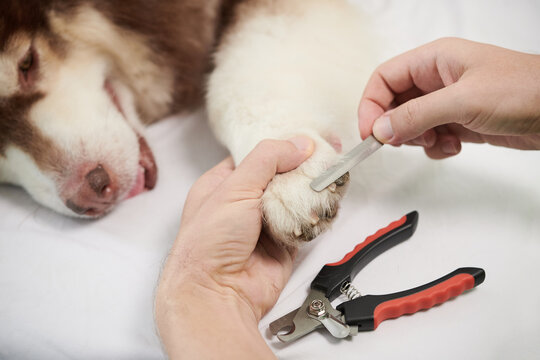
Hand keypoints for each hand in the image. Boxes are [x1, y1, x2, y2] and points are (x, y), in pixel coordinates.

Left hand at [155, 137, 313, 359]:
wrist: (217, 293)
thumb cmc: (209, 242)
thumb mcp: (234, 188)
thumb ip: (267, 160)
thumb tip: (299, 143)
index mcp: (224, 183)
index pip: (258, 156)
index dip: (283, 146)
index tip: (309, 137)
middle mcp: (244, 202)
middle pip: (282, 177)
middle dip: (303, 169)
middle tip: (327, 157)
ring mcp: (264, 224)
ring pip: (296, 199)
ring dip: (312, 192)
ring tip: (329, 180)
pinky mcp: (283, 244)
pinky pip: (306, 224)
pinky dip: (316, 216)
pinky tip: (325, 206)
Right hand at [358, 37, 539, 158]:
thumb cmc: (524, 90)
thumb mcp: (463, 101)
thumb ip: (417, 116)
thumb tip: (381, 130)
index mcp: (434, 61)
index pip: (385, 79)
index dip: (371, 105)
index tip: (370, 133)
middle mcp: (437, 80)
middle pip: (394, 103)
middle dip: (395, 126)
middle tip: (403, 142)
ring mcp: (448, 102)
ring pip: (410, 124)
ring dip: (418, 139)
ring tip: (440, 140)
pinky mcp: (459, 122)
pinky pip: (431, 137)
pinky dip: (436, 148)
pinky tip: (456, 146)